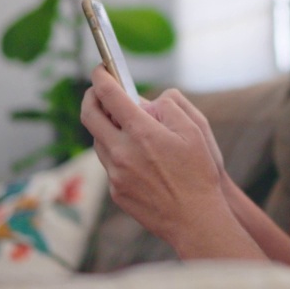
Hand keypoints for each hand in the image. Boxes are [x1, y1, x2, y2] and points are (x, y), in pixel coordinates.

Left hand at [80, 65, 226, 246]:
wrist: (195, 220)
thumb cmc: (199, 173)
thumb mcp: (195, 129)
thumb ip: (169, 106)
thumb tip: (149, 100)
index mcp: (141, 132)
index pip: (109, 95)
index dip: (101, 77)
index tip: (100, 69)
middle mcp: (122, 152)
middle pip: (90, 116)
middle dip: (91, 97)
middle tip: (99, 90)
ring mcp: (116, 174)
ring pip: (97, 141)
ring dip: (104, 126)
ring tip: (122, 123)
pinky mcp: (116, 191)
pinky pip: (109, 164)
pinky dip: (116, 152)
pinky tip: (134, 154)